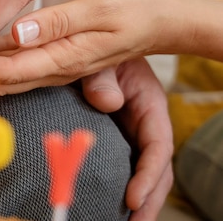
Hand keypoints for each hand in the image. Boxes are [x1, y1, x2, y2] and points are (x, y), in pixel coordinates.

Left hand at [109, 59, 173, 219]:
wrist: (89, 42)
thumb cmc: (99, 48)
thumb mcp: (103, 59)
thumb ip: (101, 77)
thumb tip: (107, 102)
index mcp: (149, 104)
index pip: (157, 145)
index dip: (148, 175)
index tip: (133, 199)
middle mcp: (145, 123)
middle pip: (156, 168)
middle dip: (150, 199)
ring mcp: (132, 132)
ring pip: (142, 171)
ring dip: (140, 200)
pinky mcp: (116, 137)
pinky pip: (123, 164)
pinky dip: (122, 185)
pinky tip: (112, 205)